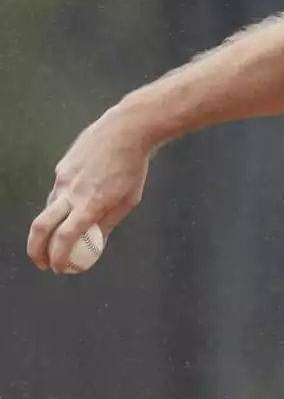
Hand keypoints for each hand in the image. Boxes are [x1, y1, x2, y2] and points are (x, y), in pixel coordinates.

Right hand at [28, 109, 153, 273]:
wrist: (125, 131)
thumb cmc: (132, 167)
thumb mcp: (128, 200)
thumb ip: (108, 223)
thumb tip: (96, 243)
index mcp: (91, 203)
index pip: (65, 237)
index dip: (58, 256)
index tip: (58, 268)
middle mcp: (72, 192)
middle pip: (41, 227)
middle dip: (36, 249)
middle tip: (41, 263)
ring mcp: (64, 178)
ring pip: (48, 209)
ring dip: (48, 228)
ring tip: (56, 239)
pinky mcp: (62, 167)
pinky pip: (57, 192)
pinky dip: (60, 205)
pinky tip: (72, 205)